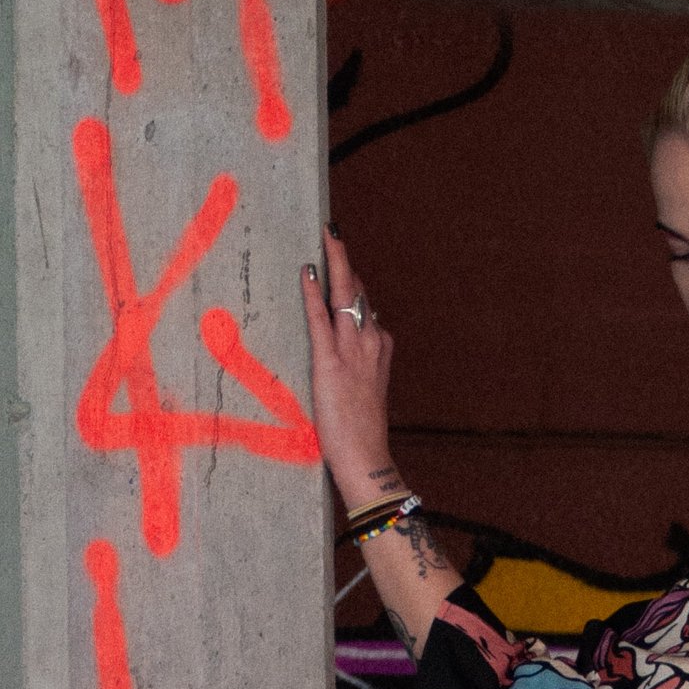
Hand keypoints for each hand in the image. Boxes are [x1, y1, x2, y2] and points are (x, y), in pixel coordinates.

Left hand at [301, 225, 402, 514]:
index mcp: (380, 350)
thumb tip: (347, 352)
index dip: (355, 282)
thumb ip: (360, 367)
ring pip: (347, 296)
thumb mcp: (366, 393)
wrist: (365, 458)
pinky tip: (308, 271)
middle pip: (359, 293)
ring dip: (338, 264)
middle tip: (333, 230)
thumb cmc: (361, 432)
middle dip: (346, 261)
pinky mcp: (331, 363)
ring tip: (328, 235)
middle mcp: (371, 344)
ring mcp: (354, 351)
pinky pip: (321, 319)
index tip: (343, 259)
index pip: (366, 307)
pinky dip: (315, 292)